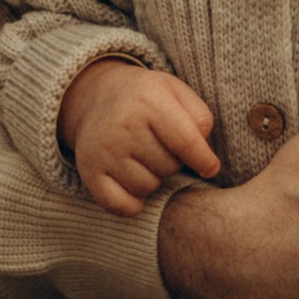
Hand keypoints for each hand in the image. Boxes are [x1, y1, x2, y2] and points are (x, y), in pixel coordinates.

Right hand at [62, 60, 220, 215]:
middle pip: (169, 167)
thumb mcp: (176, 92)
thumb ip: (200, 118)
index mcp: (148, 99)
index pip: (186, 143)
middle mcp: (122, 124)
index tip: (210, 168)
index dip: (204, 161)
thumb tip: (203, 158)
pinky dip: (132, 203)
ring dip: (152, 178)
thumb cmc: (146, 99)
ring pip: (147, 187)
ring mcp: (103, 150)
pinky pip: (122, 206)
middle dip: (172, 162)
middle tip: (159, 146)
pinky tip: (131, 181)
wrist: (95, 96)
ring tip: (142, 158)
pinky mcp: (89, 171)